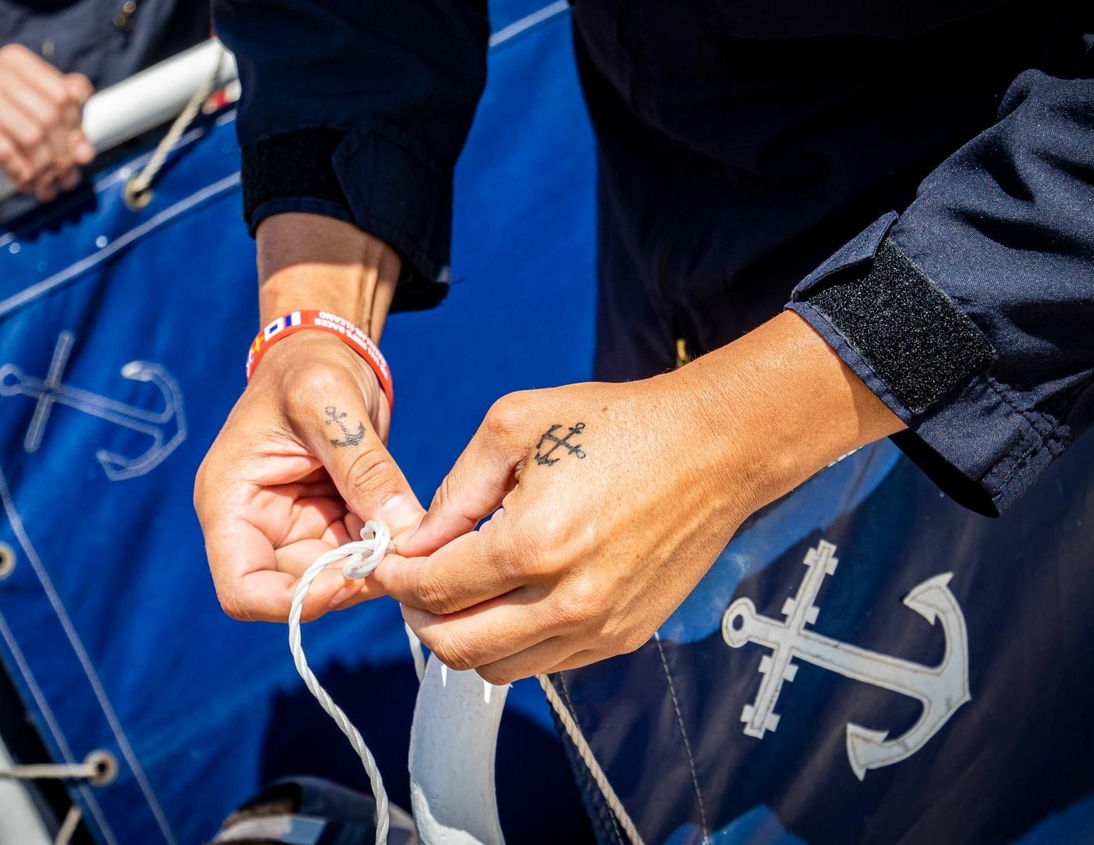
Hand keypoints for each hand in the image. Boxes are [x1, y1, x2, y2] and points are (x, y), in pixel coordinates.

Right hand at [0, 44, 94, 198]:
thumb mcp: (30, 119)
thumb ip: (63, 125)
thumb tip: (86, 152)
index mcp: (15, 61)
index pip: (65, 92)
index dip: (78, 127)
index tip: (79, 152)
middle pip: (51, 115)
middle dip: (62, 154)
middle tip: (64, 178)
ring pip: (31, 135)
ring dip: (43, 169)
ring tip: (44, 185)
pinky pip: (4, 150)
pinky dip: (20, 171)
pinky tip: (23, 182)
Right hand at [194, 330, 424, 622]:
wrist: (326, 351)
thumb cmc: (310, 367)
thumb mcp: (331, 402)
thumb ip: (364, 467)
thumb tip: (404, 532)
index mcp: (229, 501)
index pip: (242, 589)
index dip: (294, 599)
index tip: (349, 580)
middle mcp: (254, 525)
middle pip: (295, 591)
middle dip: (347, 582)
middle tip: (399, 558)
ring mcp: (292, 529)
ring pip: (333, 581)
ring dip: (372, 568)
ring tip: (408, 536)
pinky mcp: (328, 525)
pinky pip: (357, 557)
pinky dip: (384, 550)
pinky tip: (407, 525)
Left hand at [375, 311, 903, 683]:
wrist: (713, 447)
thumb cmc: (616, 423)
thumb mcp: (514, 425)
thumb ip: (456, 490)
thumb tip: (414, 541)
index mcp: (534, 543)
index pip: (434, 589)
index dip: (393, 579)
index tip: (380, 564)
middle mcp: (567, 600)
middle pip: (456, 648)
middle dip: (417, 618)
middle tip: (411, 583)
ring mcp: (600, 628)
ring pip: (497, 670)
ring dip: (463, 638)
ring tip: (457, 593)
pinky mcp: (624, 637)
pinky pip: (544, 665)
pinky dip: (511, 644)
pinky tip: (509, 599)